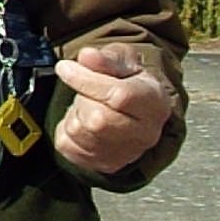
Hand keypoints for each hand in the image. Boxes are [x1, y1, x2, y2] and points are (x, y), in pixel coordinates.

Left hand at [53, 44, 172, 173]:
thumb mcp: (124, 60)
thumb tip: (87, 56)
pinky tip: (83, 122)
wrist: (136, 112)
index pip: (119, 96)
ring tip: (89, 105)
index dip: (86, 80)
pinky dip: (67, 131)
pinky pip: (68, 145)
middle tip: (85, 90)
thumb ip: (107, 58)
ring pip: (80, 132)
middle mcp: (145, 134)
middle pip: (98, 119)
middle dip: (82, 98)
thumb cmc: (130, 82)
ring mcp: (126, 154)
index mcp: (155, 103)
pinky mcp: (103, 164)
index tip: (65, 67)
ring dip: (74, 114)